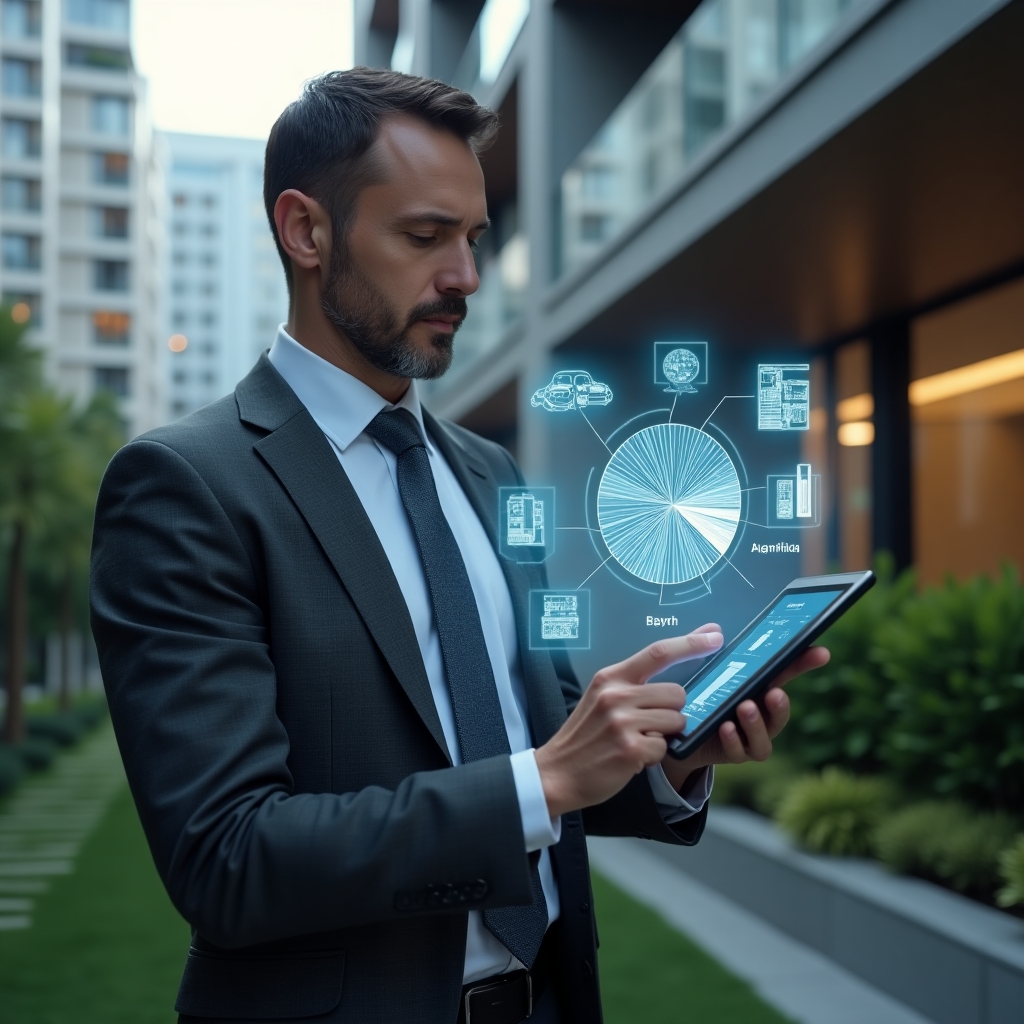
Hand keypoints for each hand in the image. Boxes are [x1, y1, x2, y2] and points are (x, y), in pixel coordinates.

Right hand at [535, 628, 724, 817]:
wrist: (556, 773)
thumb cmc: (585, 737)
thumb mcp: (600, 699)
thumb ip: (632, 686)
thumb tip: (674, 682)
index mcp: (610, 678)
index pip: (658, 652)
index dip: (691, 642)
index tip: (714, 635)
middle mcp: (616, 695)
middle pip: (677, 693)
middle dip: (673, 710)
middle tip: (649, 723)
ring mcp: (622, 722)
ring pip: (676, 721)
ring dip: (664, 734)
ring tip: (636, 740)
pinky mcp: (630, 748)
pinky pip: (665, 747)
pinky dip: (654, 755)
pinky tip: (632, 757)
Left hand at [660, 635, 829, 792]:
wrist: (681, 733)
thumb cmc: (703, 697)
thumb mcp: (708, 673)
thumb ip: (711, 653)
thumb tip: (714, 629)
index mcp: (759, 689)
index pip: (786, 674)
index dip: (805, 663)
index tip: (822, 652)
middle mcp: (760, 715)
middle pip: (780, 712)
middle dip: (781, 704)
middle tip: (773, 693)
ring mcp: (749, 738)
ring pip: (763, 739)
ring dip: (756, 723)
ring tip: (745, 707)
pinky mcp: (732, 754)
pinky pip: (739, 752)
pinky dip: (733, 740)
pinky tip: (725, 727)